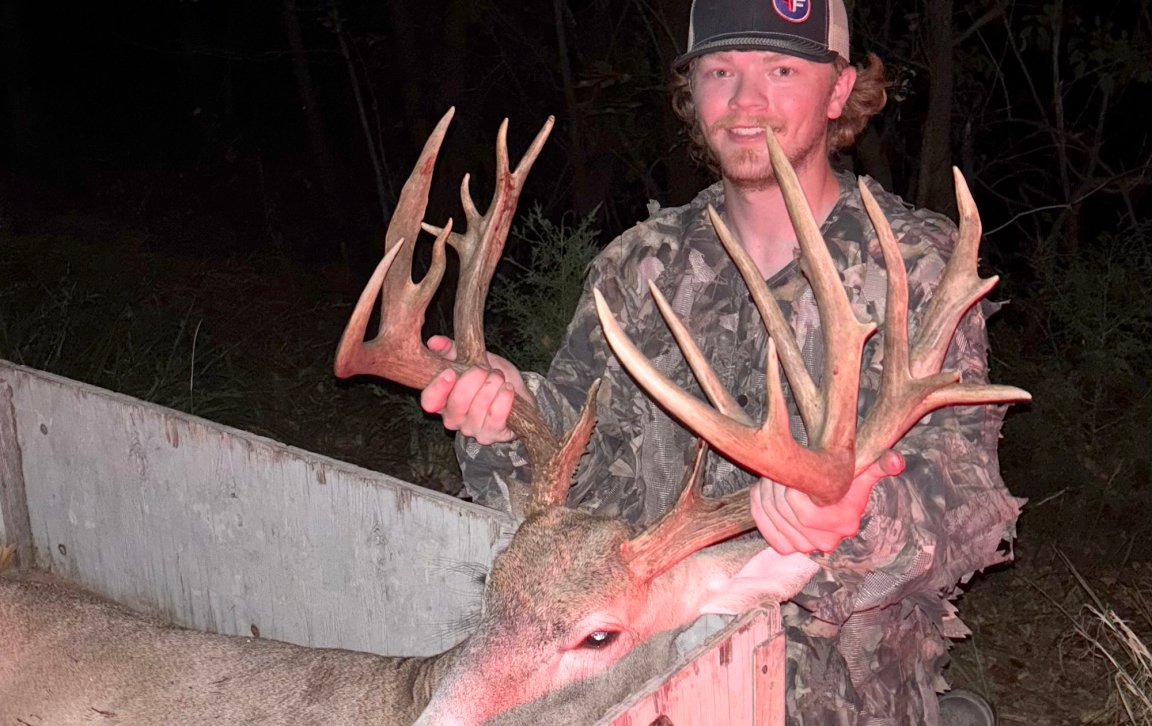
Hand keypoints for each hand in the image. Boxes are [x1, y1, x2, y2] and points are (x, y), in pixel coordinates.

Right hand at [419, 336, 531, 444]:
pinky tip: (508, 389)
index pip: (429, 402)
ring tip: (499, 377)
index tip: (450, 372)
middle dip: (474, 380)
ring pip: (478, 408)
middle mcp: (455, 419)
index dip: (437, 389)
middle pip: (457, 403)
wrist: (517, 392)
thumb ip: (450, 349)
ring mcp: (474, 429)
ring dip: (492, 386)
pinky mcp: (494, 434)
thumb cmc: (491, 377)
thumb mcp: (470, 358)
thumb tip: (434, 341)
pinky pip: (496, 417)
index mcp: (444, 400)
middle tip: (485, 369)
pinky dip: (504, 398)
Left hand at [749, 449, 905, 554]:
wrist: (833, 499)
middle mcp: (826, 542)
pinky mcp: (789, 548)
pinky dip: (761, 510)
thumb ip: (880, 463)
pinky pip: (766, 530)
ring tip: (774, 478)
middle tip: (780, 469)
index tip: (794, 465)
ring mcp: (806, 548)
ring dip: (766, 493)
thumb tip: (896, 461)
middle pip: (782, 510)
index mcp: (843, 522)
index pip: (800, 506)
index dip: (791, 483)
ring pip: (772, 517)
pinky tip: (767, 494)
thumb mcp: (862, 469)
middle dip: (776, 485)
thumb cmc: (844, 479)